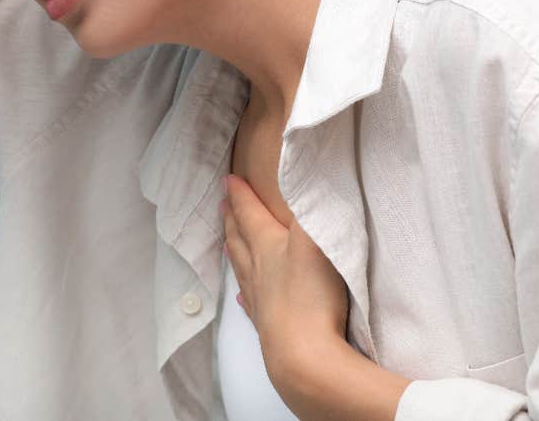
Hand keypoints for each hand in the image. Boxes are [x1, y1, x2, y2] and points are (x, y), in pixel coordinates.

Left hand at [221, 173, 349, 386]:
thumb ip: (309, 207)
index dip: (240, 194)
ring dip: (233, 249)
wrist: (303, 358)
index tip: (228, 179)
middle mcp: (257, 269)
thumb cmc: (310, 294)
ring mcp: (260, 300)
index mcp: (266, 245)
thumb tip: (300, 181)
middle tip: (223, 204)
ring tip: (226, 241)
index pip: (249, 213)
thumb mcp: (315, 238)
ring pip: (241, 268)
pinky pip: (251, 304)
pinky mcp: (268, 328)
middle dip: (232, 218)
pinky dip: (245, 293)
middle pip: (239, 238)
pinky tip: (243, 296)